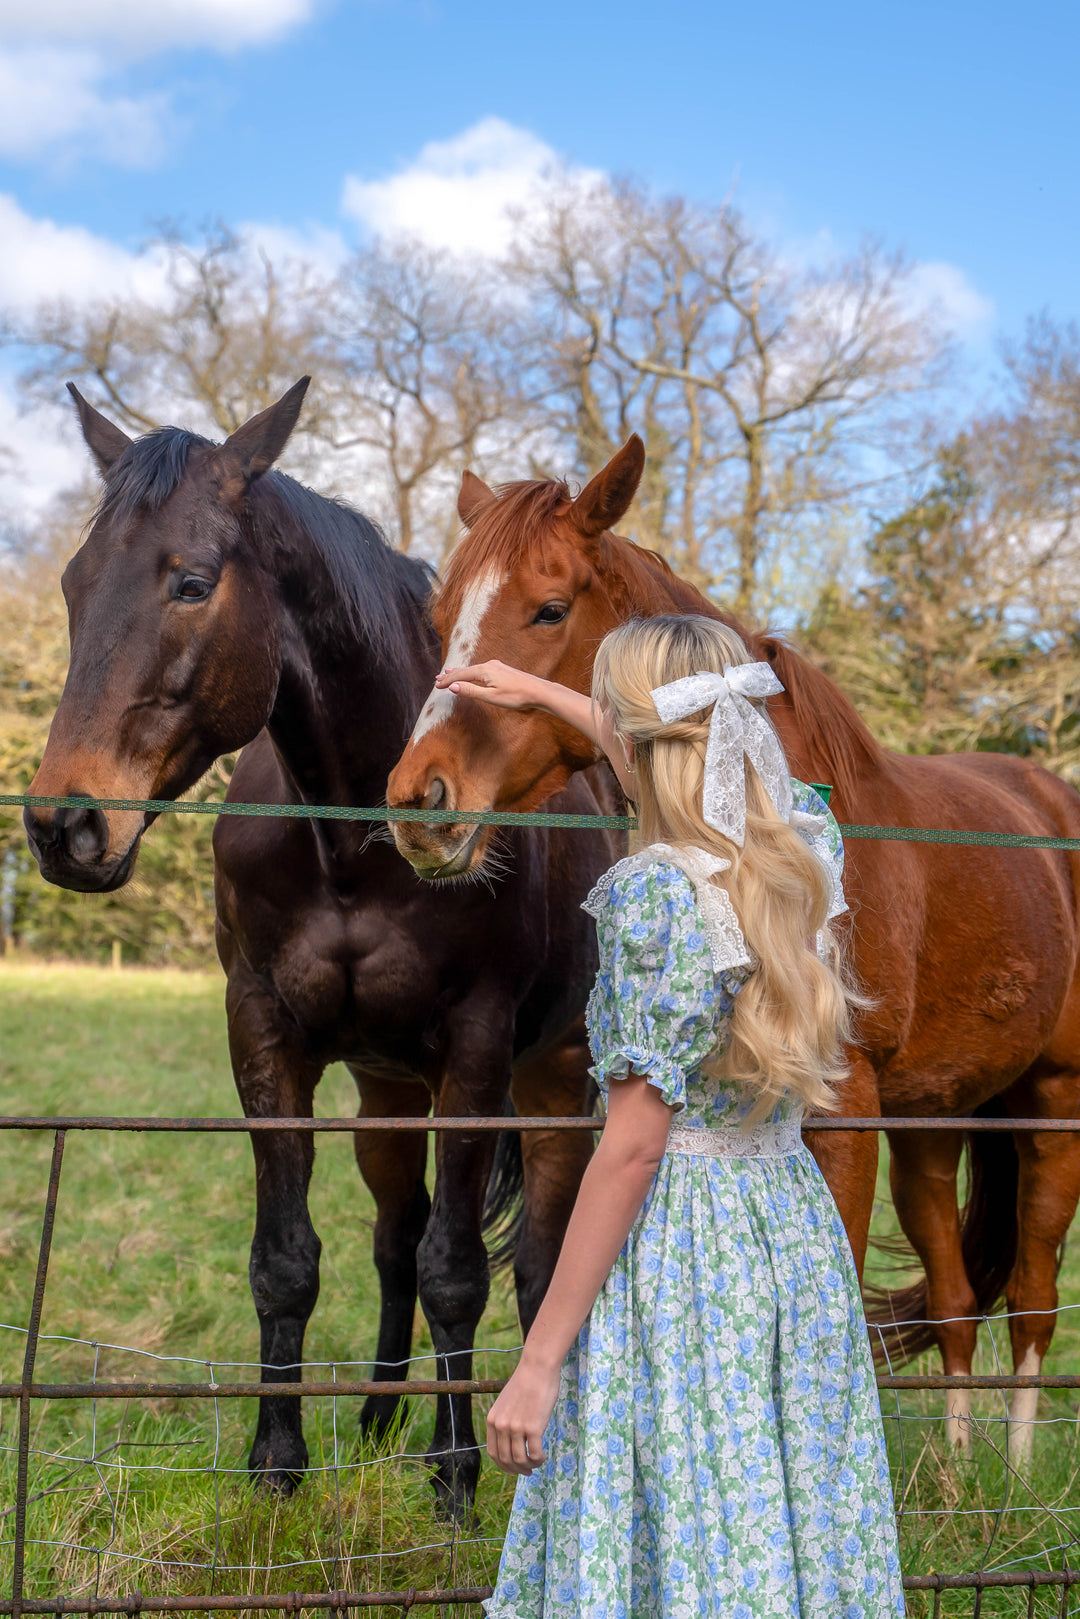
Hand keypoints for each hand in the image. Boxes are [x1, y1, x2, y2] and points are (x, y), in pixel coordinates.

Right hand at [434, 660, 549, 711]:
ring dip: (460, 673)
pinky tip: (472, 674)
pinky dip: (471, 672)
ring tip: (449, 673)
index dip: (447, 681)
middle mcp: (489, 665)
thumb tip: (453, 687)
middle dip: (451, 675)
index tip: (436, 686)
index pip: (460, 675)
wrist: (538, 691)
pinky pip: (481, 669)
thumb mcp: (491, 697)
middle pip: (465, 670)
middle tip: (437, 678)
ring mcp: (497, 666)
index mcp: (484, 670)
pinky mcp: (502, 670)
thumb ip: (471, 691)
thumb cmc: (516, 696)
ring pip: (473, 669)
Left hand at [485, 1356, 561, 1475]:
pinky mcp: (532, 1427)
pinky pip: (534, 1454)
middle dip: (517, 1470)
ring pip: (520, 1460)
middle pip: (506, 1460)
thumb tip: (511, 1440)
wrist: (537, 1368)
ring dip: (529, 1466)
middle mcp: (501, 1426)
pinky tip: (543, 1456)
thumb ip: (506, 1420)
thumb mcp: (506, 1402)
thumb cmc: (526, 1383)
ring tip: (538, 1462)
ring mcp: (516, 1427)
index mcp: (492, 1420)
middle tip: (528, 1471)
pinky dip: (539, 1460)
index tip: (514, 1467)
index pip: (493, 1453)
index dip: (504, 1465)